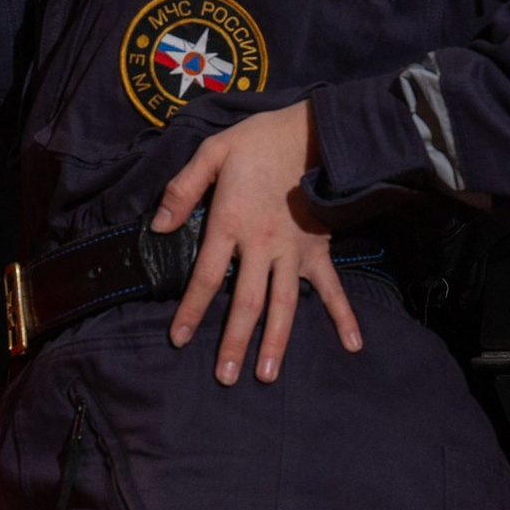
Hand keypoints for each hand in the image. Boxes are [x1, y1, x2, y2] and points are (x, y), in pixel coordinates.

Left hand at [154, 98, 361, 384]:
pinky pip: (331, 287)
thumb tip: (157, 226)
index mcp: (231, 224)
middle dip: (235, 341)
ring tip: (267, 374)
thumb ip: (183, 188)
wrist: (313, 132)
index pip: (205, 276)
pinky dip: (343, 315)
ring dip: (276, 341)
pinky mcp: (318, 250)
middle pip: (246, 302)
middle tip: (226, 377)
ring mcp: (293, 252)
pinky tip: (352, 344)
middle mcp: (262, 246)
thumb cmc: (258, 141)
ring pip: (284, 304)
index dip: (192, 310)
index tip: (180, 339)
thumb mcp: (212, 152)